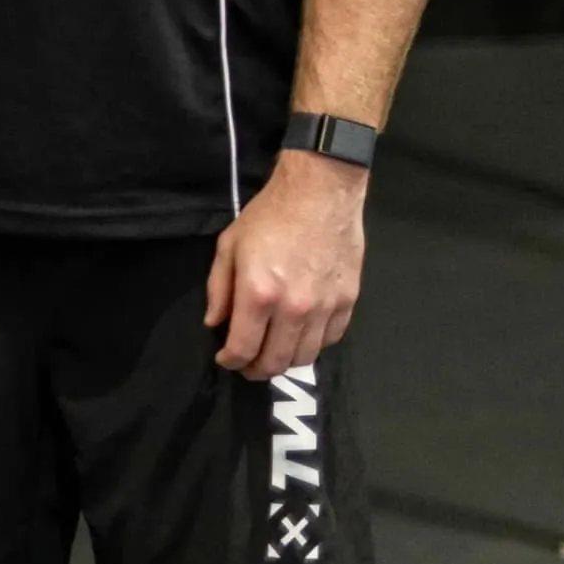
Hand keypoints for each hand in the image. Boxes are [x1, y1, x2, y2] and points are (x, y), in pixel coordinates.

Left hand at [204, 150, 367, 379]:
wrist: (320, 194)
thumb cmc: (269, 216)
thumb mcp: (229, 246)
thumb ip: (219, 289)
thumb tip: (215, 323)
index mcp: (259, 293)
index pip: (244, 348)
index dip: (231, 361)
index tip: (226, 359)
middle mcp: (294, 308)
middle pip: (277, 361)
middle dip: (257, 369)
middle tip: (248, 365)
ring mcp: (325, 307)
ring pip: (306, 357)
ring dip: (286, 362)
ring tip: (273, 354)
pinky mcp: (348, 301)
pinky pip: (331, 339)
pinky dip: (314, 345)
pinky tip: (301, 337)